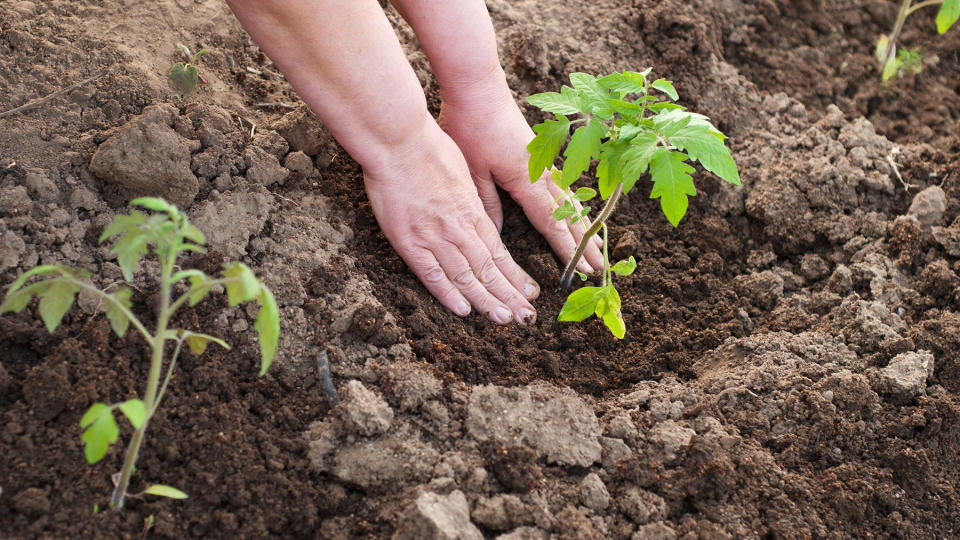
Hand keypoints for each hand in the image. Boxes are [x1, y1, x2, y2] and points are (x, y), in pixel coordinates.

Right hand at [363, 119, 539, 324]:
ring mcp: (434, 236)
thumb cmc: (428, 148)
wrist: (398, 141)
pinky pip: (431, 274)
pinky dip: (448, 294)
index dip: (515, 275)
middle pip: (489, 269)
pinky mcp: (409, 241)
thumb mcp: (462, 171)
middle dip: (510, 295)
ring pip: (466, 276)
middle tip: (527, 317)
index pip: (499, 251)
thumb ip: (470, 199)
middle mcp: (458, 228)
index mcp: (472, 211)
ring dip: (487, 301)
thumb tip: (478, 214)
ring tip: (505, 320)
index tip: (530, 292)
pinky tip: (465, 310)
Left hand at [438, 80, 604, 273]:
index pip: (551, 222)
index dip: (566, 248)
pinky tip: (578, 212)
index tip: (580, 270)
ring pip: (570, 200)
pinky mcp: (540, 153)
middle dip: (583, 243)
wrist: (478, 86)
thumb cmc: (470, 125)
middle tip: (600, 268)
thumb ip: (487, 204)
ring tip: (597, 246)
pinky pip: (563, 185)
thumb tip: (496, 237)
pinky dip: (574, 204)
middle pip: (568, 214)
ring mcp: (543, 162)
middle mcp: (541, 173)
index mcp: (525, 180)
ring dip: (584, 225)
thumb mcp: (471, 170)